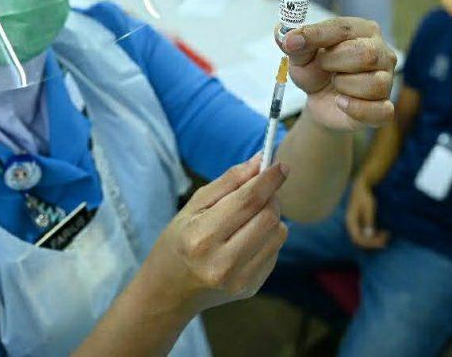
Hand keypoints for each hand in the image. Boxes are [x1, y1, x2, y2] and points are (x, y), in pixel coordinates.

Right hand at [139, 155, 288, 315]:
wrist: (170, 290)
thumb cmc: (180, 240)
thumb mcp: (194, 205)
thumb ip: (229, 181)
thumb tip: (261, 161)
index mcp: (201, 238)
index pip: (247, 201)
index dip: (268, 179)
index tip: (281, 164)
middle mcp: (221, 263)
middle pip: (268, 216)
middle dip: (270, 197)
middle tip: (261, 190)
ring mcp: (239, 280)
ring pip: (278, 233)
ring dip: (271, 216)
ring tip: (250, 216)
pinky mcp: (252, 287)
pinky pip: (276, 250)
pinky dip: (268, 236)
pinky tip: (248, 238)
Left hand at [277, 17, 395, 131]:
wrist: (319, 100)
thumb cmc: (316, 70)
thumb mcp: (300, 56)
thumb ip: (295, 44)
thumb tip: (288, 38)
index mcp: (363, 30)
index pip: (344, 29)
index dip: (317, 35)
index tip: (293, 41)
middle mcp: (382, 52)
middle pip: (367, 54)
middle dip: (335, 62)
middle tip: (323, 66)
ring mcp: (387, 81)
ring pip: (375, 83)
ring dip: (344, 85)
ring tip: (335, 84)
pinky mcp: (384, 108)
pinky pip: (381, 110)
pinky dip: (356, 109)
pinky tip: (341, 102)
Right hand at [345, 177, 389, 248]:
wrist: (362, 187)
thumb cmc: (365, 196)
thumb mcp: (368, 207)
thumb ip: (368, 221)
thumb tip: (369, 235)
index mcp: (350, 221)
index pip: (358, 238)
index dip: (370, 242)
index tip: (382, 240)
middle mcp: (351, 226)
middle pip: (361, 241)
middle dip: (374, 242)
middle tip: (387, 237)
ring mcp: (356, 226)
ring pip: (364, 239)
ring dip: (375, 240)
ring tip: (387, 235)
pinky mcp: (361, 224)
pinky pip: (367, 235)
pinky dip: (375, 236)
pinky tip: (383, 233)